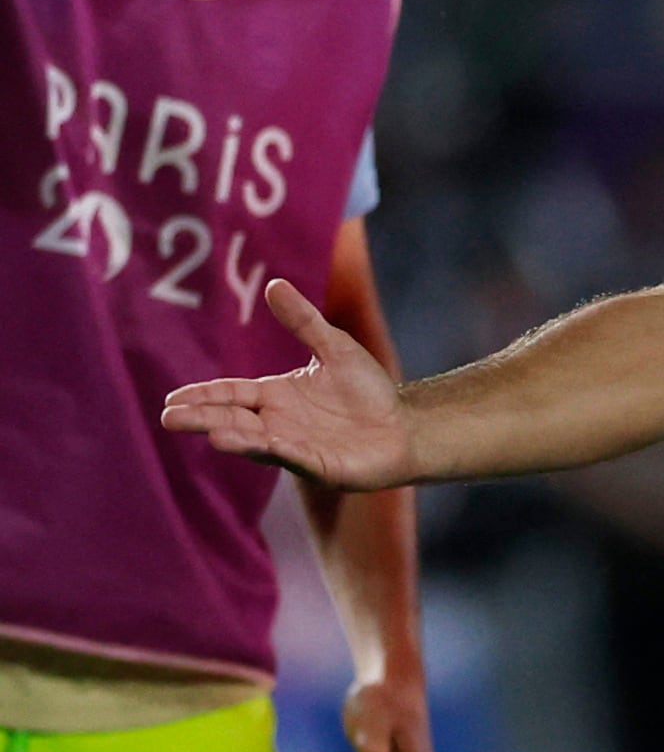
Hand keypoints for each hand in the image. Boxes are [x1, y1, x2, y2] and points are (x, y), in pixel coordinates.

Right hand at [161, 279, 418, 488]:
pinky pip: (301, 459)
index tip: (172, 399)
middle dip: (204, 419)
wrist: (405, 426)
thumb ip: (304, 321)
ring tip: (213, 434)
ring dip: (238, 439)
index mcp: (275, 396)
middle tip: (170, 419)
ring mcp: (297, 448)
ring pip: (260, 444)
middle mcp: (278, 424)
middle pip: (234, 420)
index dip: (204, 396)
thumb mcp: (334, 347)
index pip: (231, 394)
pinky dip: (286, 452)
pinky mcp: (323, 466)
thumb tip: (275, 284)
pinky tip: (272, 445)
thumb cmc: (368, 390)